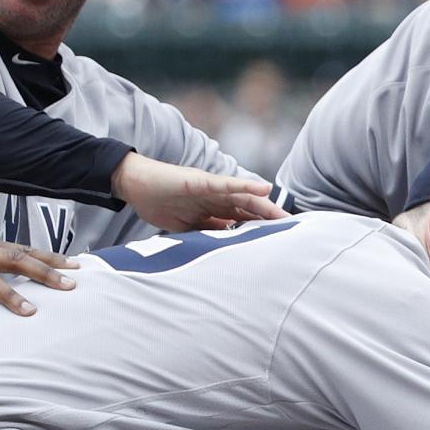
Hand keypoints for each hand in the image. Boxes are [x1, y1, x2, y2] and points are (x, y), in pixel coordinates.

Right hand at [112, 154, 285, 232]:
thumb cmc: (159, 205)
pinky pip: (225, 184)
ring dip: (266, 207)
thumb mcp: (187, 228)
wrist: (134, 185)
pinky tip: (262, 189)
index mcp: (215, 210)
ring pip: (244, 198)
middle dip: (271, 221)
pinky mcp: (200, 181)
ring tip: (285, 216)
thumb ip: (207, 233)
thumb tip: (226, 248)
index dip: (262, 230)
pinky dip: (244, 186)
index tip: (282, 244)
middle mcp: (217, 199)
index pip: (244, 221)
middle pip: (250, 210)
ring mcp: (210, 189)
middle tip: (294, 233)